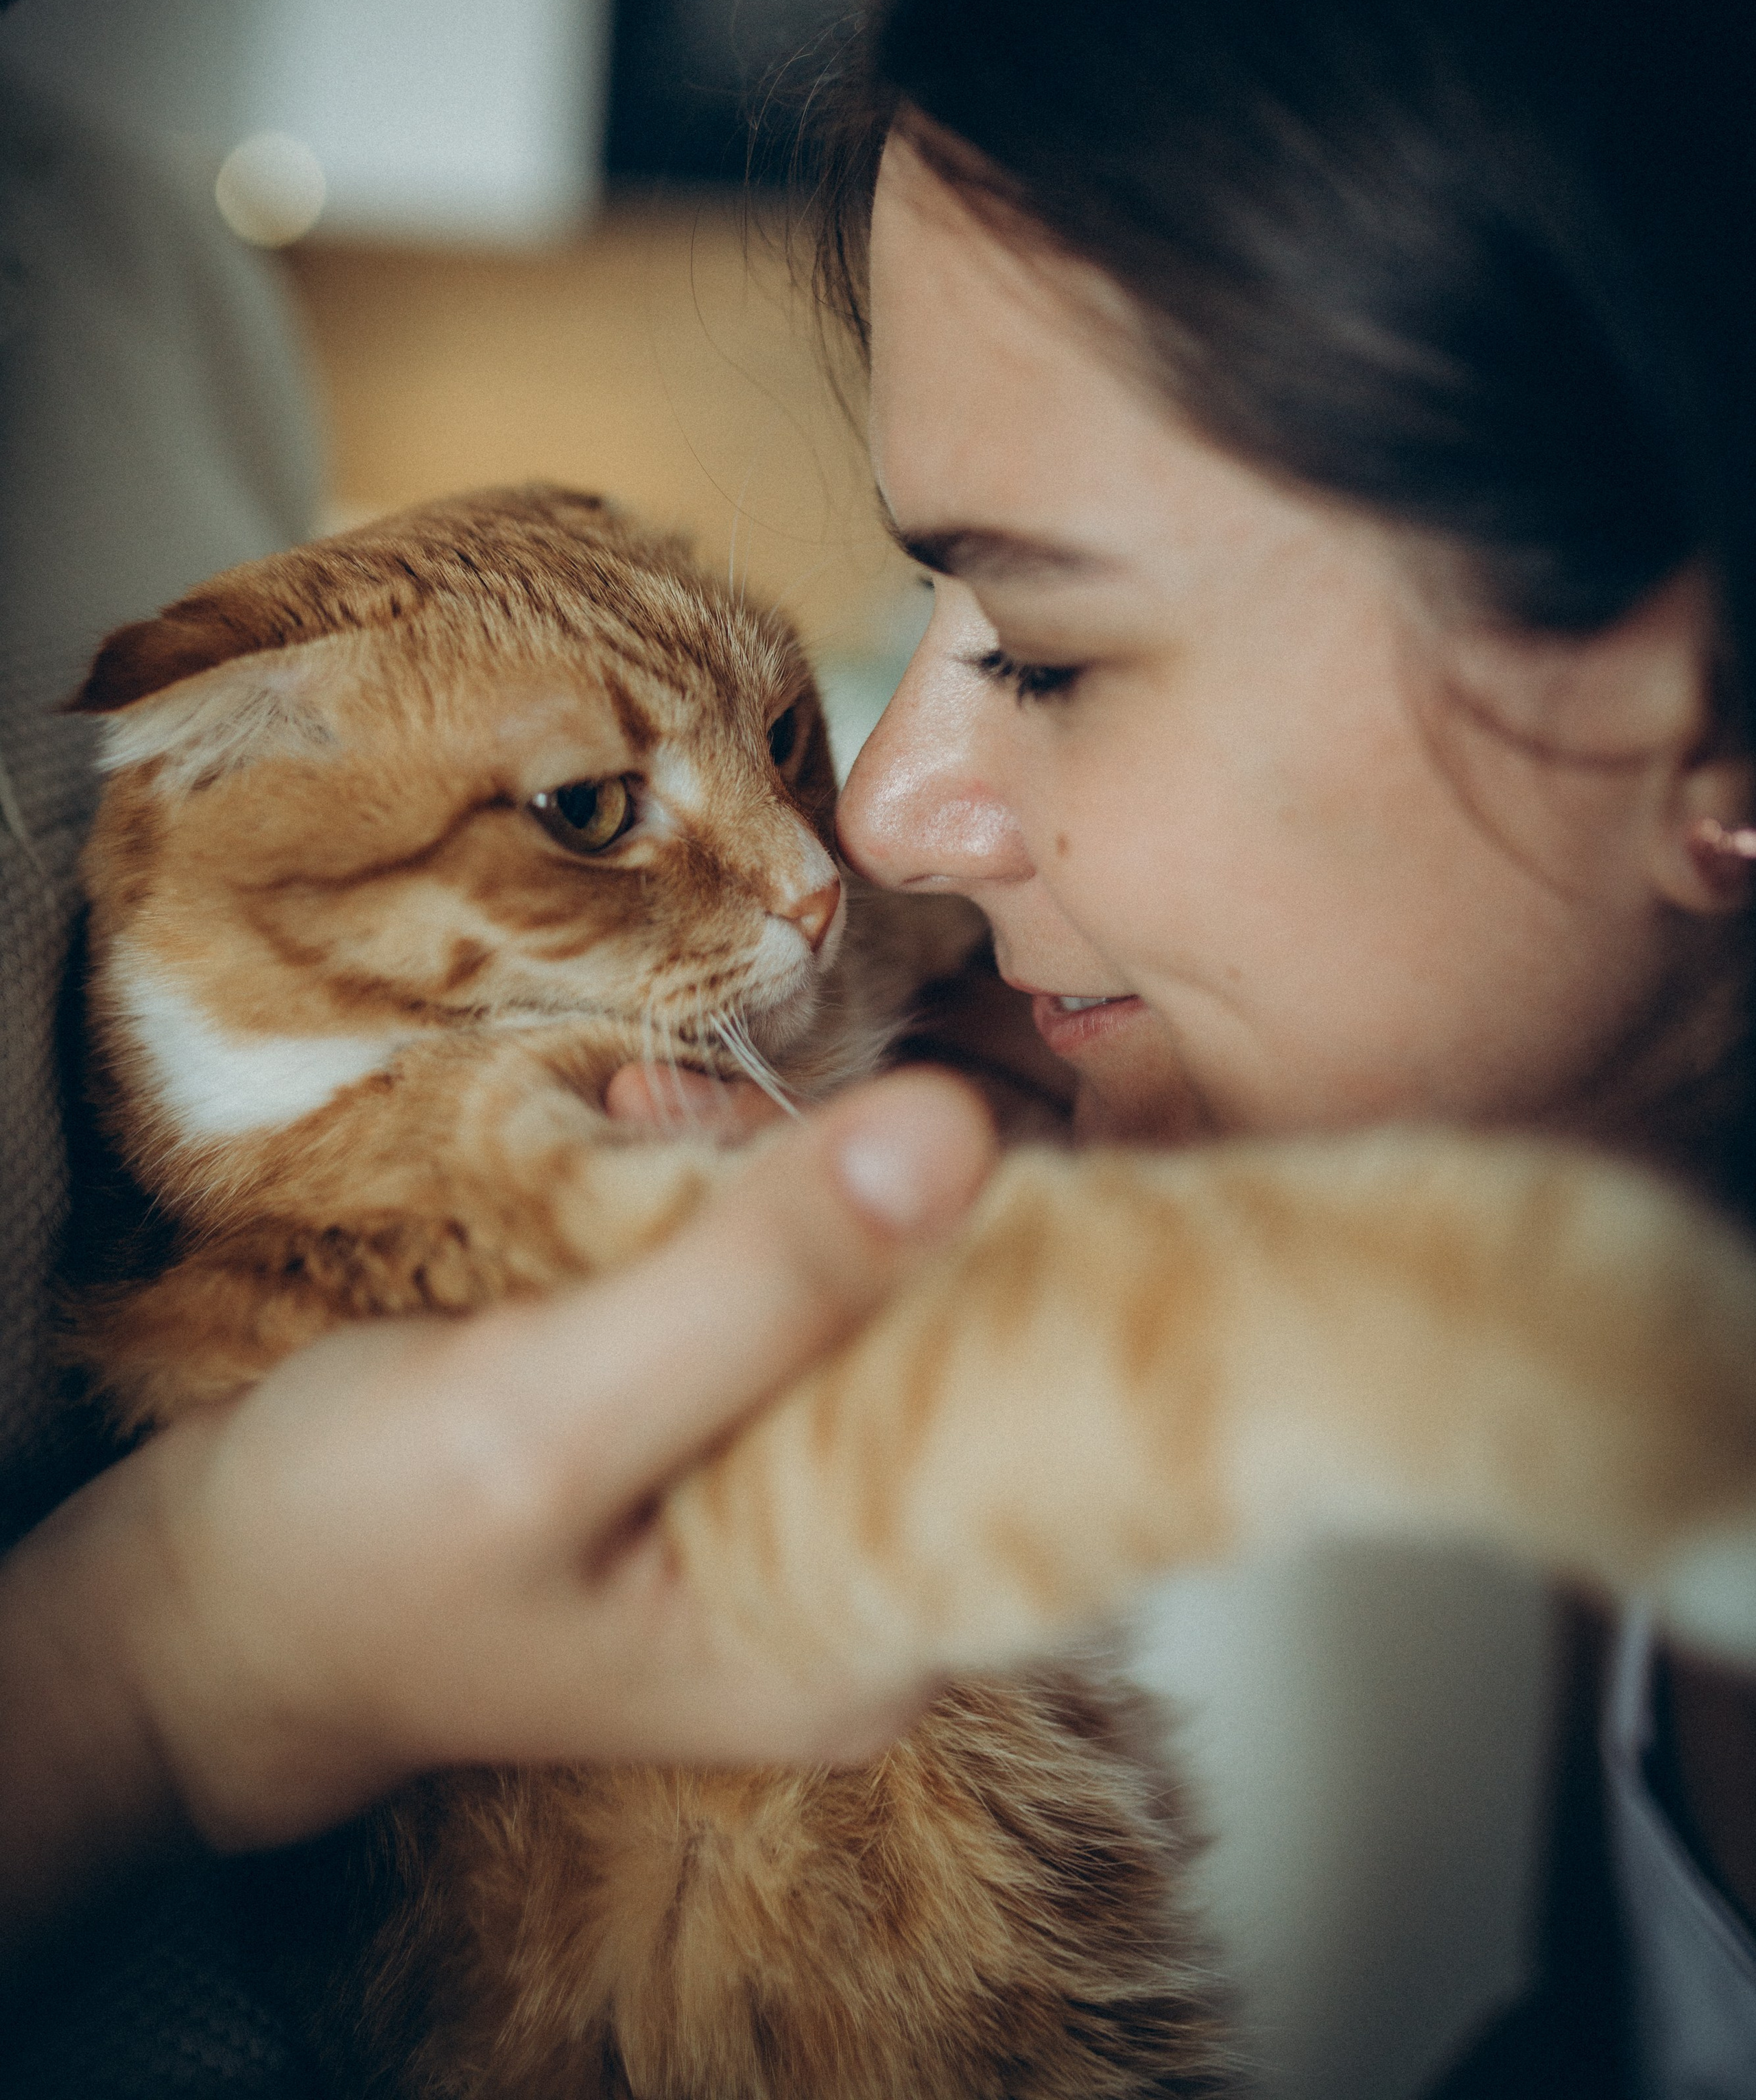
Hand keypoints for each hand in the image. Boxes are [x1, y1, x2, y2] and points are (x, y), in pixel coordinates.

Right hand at [0, 1072, 995, 1968]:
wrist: (195, 1602)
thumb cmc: (348, 1551)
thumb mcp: (552, 1417)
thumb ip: (756, 1286)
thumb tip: (962, 1127)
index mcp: (857, 1641)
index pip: (1030, 1421)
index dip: (1009, 1246)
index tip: (926, 1117)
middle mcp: (847, 1587)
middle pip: (940, 1340)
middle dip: (846, 1192)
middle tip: (703, 1114)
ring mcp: (775, 1513)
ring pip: (851, 1292)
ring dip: (760, 1177)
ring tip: (648, 1109)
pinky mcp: (707, 1445)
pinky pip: (764, 1293)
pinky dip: (707, 1202)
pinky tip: (638, 1139)